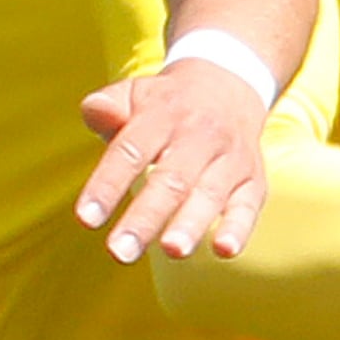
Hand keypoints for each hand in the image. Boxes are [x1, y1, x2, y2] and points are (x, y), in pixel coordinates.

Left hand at [72, 58, 271, 263]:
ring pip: (210, 193)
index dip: (107, 185)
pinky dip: (239, 228)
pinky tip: (224, 250)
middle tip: (121, 252)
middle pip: (171, 179)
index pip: (131, 150)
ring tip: (172, 251)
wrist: (228, 87)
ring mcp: (230, 158)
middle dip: (145, 217)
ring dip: (191, 224)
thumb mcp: (133, 94)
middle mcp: (200, 135)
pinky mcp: (253, 179)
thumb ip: (107, 106)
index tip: (86, 219)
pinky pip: (249, 205)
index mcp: (162, 114)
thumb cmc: (165, 104)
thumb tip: (94, 111)